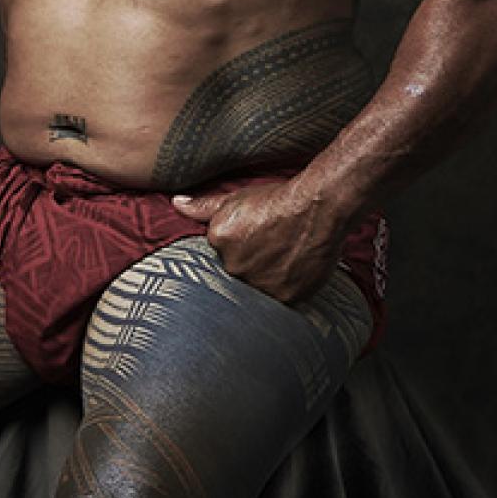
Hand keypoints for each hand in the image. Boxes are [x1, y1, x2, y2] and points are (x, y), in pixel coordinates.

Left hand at [171, 180, 346, 303]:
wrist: (318, 207)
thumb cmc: (278, 200)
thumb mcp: (235, 198)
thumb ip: (203, 207)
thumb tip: (177, 203)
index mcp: (218, 241)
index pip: (219, 255)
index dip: (237, 249)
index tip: (251, 243)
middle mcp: (235, 265)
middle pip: (237, 273)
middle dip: (250, 265)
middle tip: (270, 250)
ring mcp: (259, 283)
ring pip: (257, 287)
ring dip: (266, 278)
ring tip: (283, 259)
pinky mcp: (284, 296)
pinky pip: (279, 299)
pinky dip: (285, 288)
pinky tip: (293, 271)